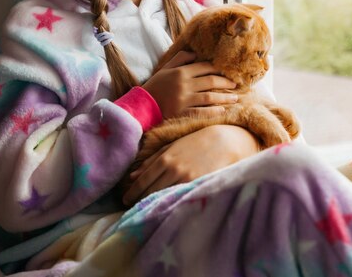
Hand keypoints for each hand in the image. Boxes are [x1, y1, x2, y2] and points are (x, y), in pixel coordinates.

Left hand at [123, 125, 259, 205]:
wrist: (225, 142)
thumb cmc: (197, 142)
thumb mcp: (173, 146)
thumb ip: (152, 159)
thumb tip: (132, 176)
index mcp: (165, 159)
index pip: (143, 181)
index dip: (132, 192)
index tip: (126, 200)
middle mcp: (173, 170)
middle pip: (151, 192)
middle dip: (140, 200)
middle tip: (133, 208)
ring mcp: (186, 179)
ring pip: (164, 197)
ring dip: (153, 204)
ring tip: (147, 210)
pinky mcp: (198, 186)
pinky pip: (179, 199)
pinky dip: (170, 204)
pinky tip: (166, 208)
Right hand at [142, 51, 237, 119]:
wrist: (141, 106)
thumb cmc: (155, 86)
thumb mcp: (165, 69)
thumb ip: (180, 58)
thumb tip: (196, 54)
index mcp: (180, 72)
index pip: (205, 67)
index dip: (218, 68)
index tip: (228, 70)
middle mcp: (184, 84)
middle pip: (211, 81)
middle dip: (226, 82)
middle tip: (236, 84)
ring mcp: (184, 100)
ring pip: (210, 97)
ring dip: (225, 97)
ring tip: (235, 98)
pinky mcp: (182, 113)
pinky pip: (202, 112)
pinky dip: (214, 111)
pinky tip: (223, 111)